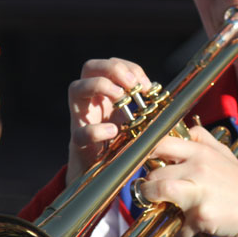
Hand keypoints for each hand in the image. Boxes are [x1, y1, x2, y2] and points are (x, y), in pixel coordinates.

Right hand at [66, 57, 151, 180]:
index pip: (111, 64)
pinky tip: (113, 131)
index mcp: (104, 92)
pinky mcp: (79, 142)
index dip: (130, 68)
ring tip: (121, 97)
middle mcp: (89, 100)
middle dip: (113, 69)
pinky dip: (97, 131)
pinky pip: (81, 133)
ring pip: (75, 88)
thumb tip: (162, 93)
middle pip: (89, 67)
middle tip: (132, 85)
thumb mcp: (135, 120)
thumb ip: (145, 106)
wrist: (104, 172)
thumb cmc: (121, 142)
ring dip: (100, 86)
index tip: (147, 85)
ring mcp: (80, 118)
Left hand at [136, 126, 237, 236]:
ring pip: (159, 191)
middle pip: (156, 171)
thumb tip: (186, 130)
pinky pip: (177, 227)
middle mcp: (200, 167)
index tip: (142, 164)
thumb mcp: (226, 155)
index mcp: (202, 152)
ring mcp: (200, 191)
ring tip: (160, 208)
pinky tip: (183, 234)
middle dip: (150, 185)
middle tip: (153, 192)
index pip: (162, 142)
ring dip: (153, 203)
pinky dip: (177, 235)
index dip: (145, 153)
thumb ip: (204, 140)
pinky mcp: (202, 215)